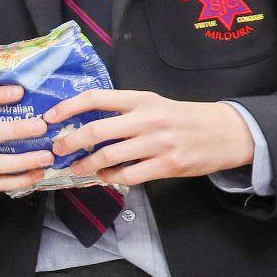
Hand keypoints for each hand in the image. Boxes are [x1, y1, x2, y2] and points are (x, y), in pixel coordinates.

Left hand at [46, 90, 254, 185]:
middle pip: (96, 131)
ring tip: (77, 168)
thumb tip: (82, 121)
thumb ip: (124, 111)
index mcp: (141, 99)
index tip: (49, 118)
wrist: (226, 132)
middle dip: (69, 142)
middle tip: (56, 150)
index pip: (96, 98)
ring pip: (108, 156)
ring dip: (86, 164)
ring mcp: (158, 143)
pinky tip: (105, 177)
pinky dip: (110, 178)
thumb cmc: (182, 118)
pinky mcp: (168, 164)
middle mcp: (148, 119)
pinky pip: (128, 175)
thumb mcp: (154, 104)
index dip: (68, 107)